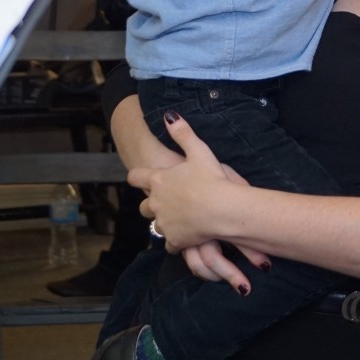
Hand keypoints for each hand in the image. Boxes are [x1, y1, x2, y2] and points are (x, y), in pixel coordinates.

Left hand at [129, 112, 271, 292]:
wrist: (223, 210)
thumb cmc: (211, 179)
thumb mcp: (198, 151)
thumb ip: (183, 133)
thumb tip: (169, 116)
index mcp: (159, 180)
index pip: (136, 177)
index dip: (136, 176)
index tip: (137, 177)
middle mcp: (156, 202)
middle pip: (144, 205)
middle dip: (151, 203)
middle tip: (164, 202)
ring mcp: (164, 222)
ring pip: (155, 225)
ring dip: (164, 222)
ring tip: (177, 220)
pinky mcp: (174, 240)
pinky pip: (169, 244)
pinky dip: (176, 241)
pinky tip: (185, 237)